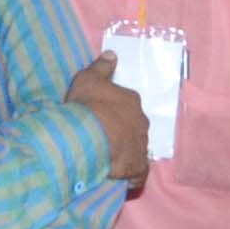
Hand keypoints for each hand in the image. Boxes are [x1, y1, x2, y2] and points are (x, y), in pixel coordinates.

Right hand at [65, 53, 151, 182]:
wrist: (89, 138)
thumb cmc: (88, 105)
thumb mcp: (88, 77)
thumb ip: (101, 66)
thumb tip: (113, 54)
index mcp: (131, 100)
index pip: (126, 103)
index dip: (113, 108)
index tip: (101, 114)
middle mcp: (141, 122)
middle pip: (133, 124)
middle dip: (122, 129)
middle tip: (103, 135)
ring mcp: (141, 145)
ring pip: (136, 146)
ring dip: (125, 150)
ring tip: (108, 155)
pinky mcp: (138, 167)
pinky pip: (137, 170)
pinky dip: (131, 172)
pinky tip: (120, 174)